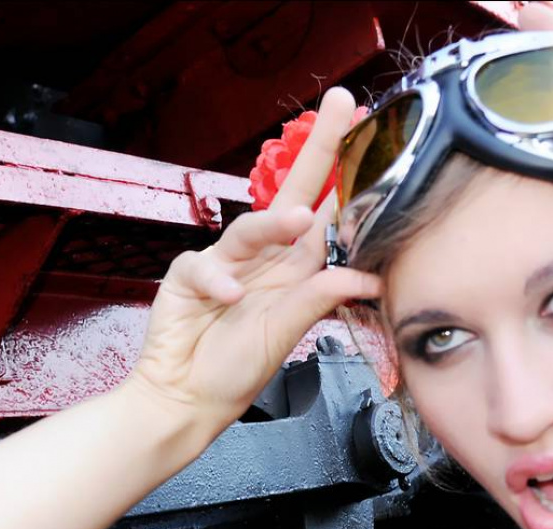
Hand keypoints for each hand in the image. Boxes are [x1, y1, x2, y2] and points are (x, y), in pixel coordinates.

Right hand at [122, 87, 382, 433]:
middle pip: (292, 193)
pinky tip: (229, 298)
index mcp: (294, 270)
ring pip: (251, 227)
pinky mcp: (188, 275)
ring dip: (272, 223)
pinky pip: (206, 265)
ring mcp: (225, 262)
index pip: (325, 215)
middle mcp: (264, 258)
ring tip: (292, 221)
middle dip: (317, 149)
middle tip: (341, 105)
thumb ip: (319, 301)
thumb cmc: (234, 370)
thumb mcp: (286, 334)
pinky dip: (219, 281)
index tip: (368, 134)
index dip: (345, 176)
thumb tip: (366, 278)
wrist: (185, 398)